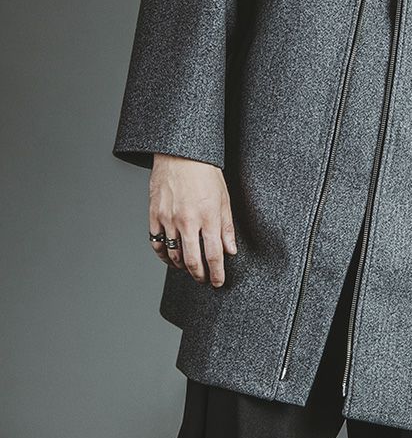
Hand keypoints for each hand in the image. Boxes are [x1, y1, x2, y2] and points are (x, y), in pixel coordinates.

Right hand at [148, 153, 237, 287]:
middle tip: (203, 280)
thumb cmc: (205, 173)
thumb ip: (226, 227)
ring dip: (182, 267)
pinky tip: (170, 258)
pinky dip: (163, 255)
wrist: (181, 155)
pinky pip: (156, 243)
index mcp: (208, 217)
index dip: (217, 274)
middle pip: (192, 261)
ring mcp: (169, 219)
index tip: (218, 282)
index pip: (214, 255)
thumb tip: (231, 250)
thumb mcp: (224, 198)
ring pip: (173, 255)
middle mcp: (188, 221)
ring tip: (189, 268)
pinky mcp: (154, 215)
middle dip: (199, 276)